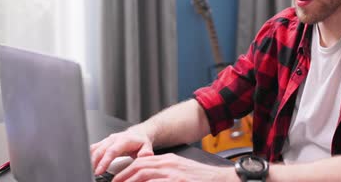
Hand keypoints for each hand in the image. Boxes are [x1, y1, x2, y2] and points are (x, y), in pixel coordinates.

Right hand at [90, 128, 153, 174]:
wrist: (137, 134)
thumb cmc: (141, 141)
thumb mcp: (147, 146)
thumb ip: (146, 151)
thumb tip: (144, 155)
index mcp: (123, 140)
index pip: (111, 151)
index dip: (104, 161)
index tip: (99, 171)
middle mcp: (113, 139)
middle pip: (100, 151)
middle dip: (94, 163)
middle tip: (92, 174)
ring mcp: (107, 140)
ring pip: (94, 149)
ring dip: (90, 160)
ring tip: (90, 170)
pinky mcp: (103, 142)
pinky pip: (93, 148)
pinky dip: (89, 156)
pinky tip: (89, 164)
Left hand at [111, 153, 236, 181]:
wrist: (222, 179)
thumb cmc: (202, 179)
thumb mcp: (181, 172)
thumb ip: (165, 174)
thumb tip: (148, 179)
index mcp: (169, 160)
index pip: (142, 161)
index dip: (127, 170)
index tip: (118, 179)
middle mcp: (169, 164)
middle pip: (139, 166)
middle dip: (123, 176)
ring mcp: (173, 173)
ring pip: (144, 173)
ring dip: (129, 181)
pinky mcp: (178, 180)